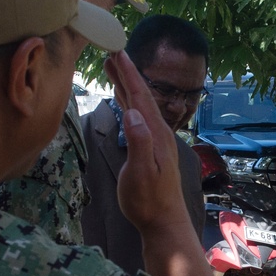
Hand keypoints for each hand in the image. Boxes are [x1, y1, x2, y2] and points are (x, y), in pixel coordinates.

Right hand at [103, 51, 189, 234]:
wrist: (164, 223)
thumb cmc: (148, 201)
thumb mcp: (140, 173)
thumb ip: (138, 142)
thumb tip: (132, 113)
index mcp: (155, 134)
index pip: (140, 97)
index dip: (128, 74)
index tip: (117, 52)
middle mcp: (158, 133)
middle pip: (140, 96)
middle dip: (126, 74)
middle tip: (111, 52)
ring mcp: (156, 141)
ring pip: (139, 106)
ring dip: (126, 87)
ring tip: (113, 69)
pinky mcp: (152, 149)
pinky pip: (139, 118)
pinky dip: (129, 104)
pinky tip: (124, 103)